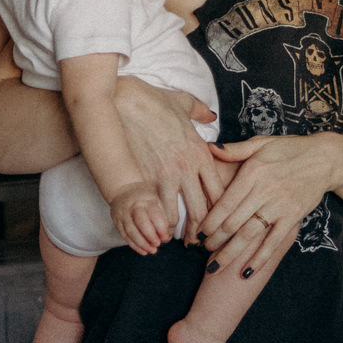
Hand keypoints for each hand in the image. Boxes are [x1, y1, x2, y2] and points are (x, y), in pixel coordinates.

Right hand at [107, 181, 172, 255]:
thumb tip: (171, 232)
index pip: (154, 214)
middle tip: (158, 244)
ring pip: (131, 232)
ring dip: (143, 244)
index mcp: (146, 199)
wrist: (122, 188)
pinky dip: (134, 246)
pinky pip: (125, 236)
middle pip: (141, 223)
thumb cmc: (145, 195)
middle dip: (151, 236)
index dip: (161, 228)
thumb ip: (164, 211)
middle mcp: (133, 206)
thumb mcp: (156, 196)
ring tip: (152, 250)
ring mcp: (123, 214)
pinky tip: (143, 251)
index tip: (166, 237)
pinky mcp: (117, 222)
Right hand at [114, 77, 228, 231]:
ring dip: (174, 230)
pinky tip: (152, 227)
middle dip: (199, 231)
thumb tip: (210, 115)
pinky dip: (154, 222)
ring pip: (177, 216)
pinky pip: (154, 210)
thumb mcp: (183, 103)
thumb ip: (200, 112)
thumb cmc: (152, 100)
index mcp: (200, 152)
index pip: (218, 193)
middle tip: (196, 242)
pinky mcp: (144, 179)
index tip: (214, 222)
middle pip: (201, 211)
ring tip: (172, 238)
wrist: (123, 100)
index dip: (218, 212)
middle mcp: (187, 168)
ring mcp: (165, 175)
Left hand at [197, 134, 340, 276]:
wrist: (326, 159)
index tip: (197, 233)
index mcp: (253, 172)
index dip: (209, 221)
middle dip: (214, 240)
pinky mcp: (293, 217)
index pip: (225, 202)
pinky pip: (273, 242)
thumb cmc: (291, 149)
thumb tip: (208, 149)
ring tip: (214, 267)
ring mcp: (279, 206)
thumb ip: (234, 149)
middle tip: (200, 251)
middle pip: (233, 222)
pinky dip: (260, 259)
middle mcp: (264, 191)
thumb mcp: (261, 143)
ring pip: (249, 235)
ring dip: (230, 253)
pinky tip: (246, 272)